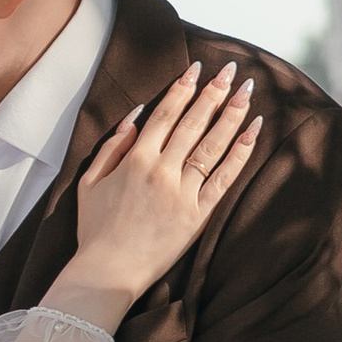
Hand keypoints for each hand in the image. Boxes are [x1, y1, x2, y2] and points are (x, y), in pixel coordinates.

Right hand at [61, 60, 259, 314]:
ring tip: (247, 90)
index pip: (165, 114)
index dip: (183, 89)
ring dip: (231, 115)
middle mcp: (162, 170)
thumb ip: (111, 146)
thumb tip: (135, 116)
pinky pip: (223, 178)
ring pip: (212, 145)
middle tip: (231, 69)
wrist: (107, 273)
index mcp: (135, 160)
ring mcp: (182, 192)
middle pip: (193, 123)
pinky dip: (240, 153)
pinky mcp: (198, 215)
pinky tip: (252, 130)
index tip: (198, 68)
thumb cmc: (94, 230)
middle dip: (214, 93)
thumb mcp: (89, 183)